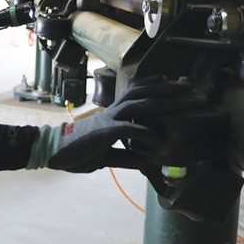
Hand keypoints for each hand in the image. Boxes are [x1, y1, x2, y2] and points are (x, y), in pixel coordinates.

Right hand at [29, 79, 223, 173]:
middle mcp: (113, 112)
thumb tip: (150, 162)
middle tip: (190, 88)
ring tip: (183, 102)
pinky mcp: (104, 132)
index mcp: (113, 114)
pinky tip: (157, 136)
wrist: (53, 152)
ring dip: (163, 102)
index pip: (136, 93)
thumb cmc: (78, 151)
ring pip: (139, 104)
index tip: (173, 81)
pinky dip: (144, 132)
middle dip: (168, 89)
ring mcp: (109, 120)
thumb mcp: (109, 155)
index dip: (155, 85)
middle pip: (143, 93)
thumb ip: (129, 156)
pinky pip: (127, 129)